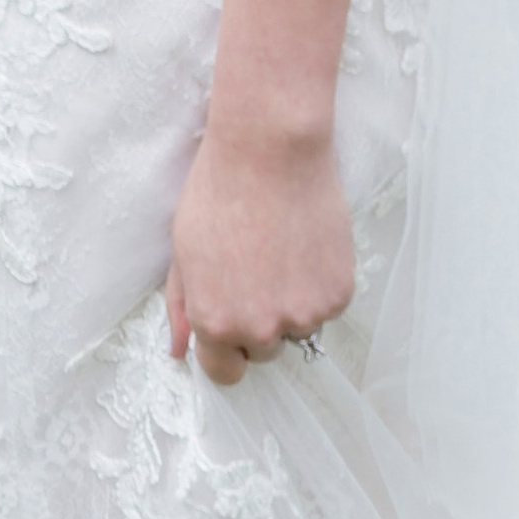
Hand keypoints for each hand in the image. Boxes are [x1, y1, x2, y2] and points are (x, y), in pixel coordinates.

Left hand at [163, 122, 354, 386]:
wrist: (271, 146)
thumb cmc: (219, 189)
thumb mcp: (184, 248)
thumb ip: (182, 306)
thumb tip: (179, 351)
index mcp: (216, 323)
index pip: (225, 372)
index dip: (227, 347)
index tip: (232, 319)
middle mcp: (260, 330)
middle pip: (263, 350)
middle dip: (259, 318)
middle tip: (256, 265)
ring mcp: (303, 315)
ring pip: (297, 326)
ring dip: (291, 301)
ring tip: (282, 246)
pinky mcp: (338, 295)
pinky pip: (326, 304)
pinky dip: (319, 282)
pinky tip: (306, 240)